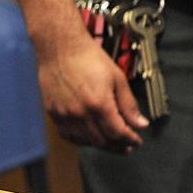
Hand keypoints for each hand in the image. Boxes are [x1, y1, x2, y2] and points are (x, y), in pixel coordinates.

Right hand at [37, 31, 147, 151]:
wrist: (60, 48)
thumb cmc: (87, 58)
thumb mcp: (117, 78)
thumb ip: (128, 104)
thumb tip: (140, 124)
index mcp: (99, 103)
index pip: (118, 133)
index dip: (130, 139)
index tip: (136, 140)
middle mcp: (80, 112)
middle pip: (102, 140)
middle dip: (117, 145)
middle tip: (126, 144)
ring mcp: (64, 114)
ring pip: (84, 141)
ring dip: (99, 144)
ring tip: (109, 141)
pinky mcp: (52, 112)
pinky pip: (67, 134)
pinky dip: (80, 139)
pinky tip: (88, 136)